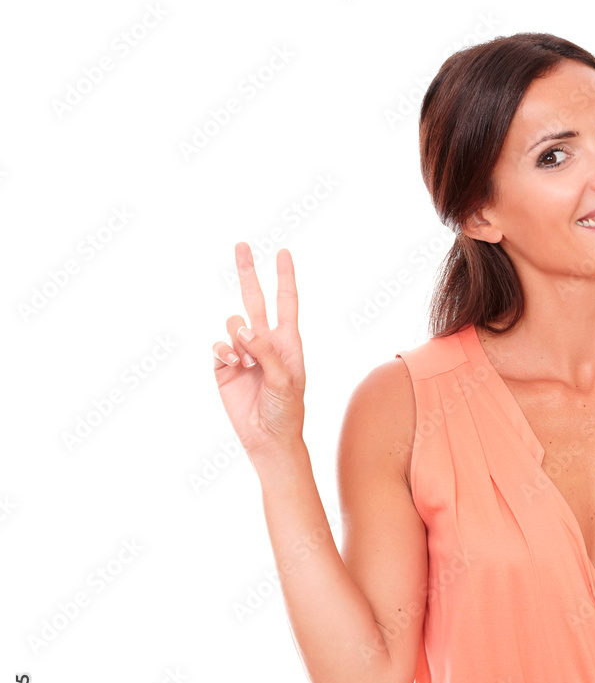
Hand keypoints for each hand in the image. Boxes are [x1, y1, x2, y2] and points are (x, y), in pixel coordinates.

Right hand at [212, 243, 304, 457]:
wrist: (267, 437)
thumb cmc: (285, 410)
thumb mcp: (285, 381)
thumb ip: (267, 352)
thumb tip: (244, 329)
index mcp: (287, 342)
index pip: (286, 302)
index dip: (285, 277)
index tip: (283, 252)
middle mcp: (265, 342)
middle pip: (255, 299)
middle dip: (248, 273)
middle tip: (241, 245)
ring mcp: (243, 352)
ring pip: (233, 323)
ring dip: (238, 337)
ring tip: (247, 363)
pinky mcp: (223, 366)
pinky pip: (218, 345)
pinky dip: (224, 350)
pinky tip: (233, 365)